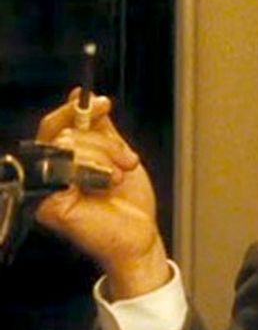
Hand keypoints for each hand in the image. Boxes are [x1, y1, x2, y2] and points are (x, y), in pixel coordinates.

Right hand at [34, 88, 171, 299]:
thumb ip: (97, 127)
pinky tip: (109, 183)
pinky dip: (95, 170)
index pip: (54, 125)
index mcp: (60, 160)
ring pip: (66, 145)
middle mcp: (48, 173)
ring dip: (104, 155)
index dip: (76, 110)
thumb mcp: (115, 152)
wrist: (140, 233)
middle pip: (62, 132)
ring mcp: (45, 189)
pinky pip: (66, 169)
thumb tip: (80, 95)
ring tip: (120, 175)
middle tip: (126, 158)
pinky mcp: (49, 204)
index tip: (104, 104)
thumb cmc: (127, 201)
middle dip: (103, 140)